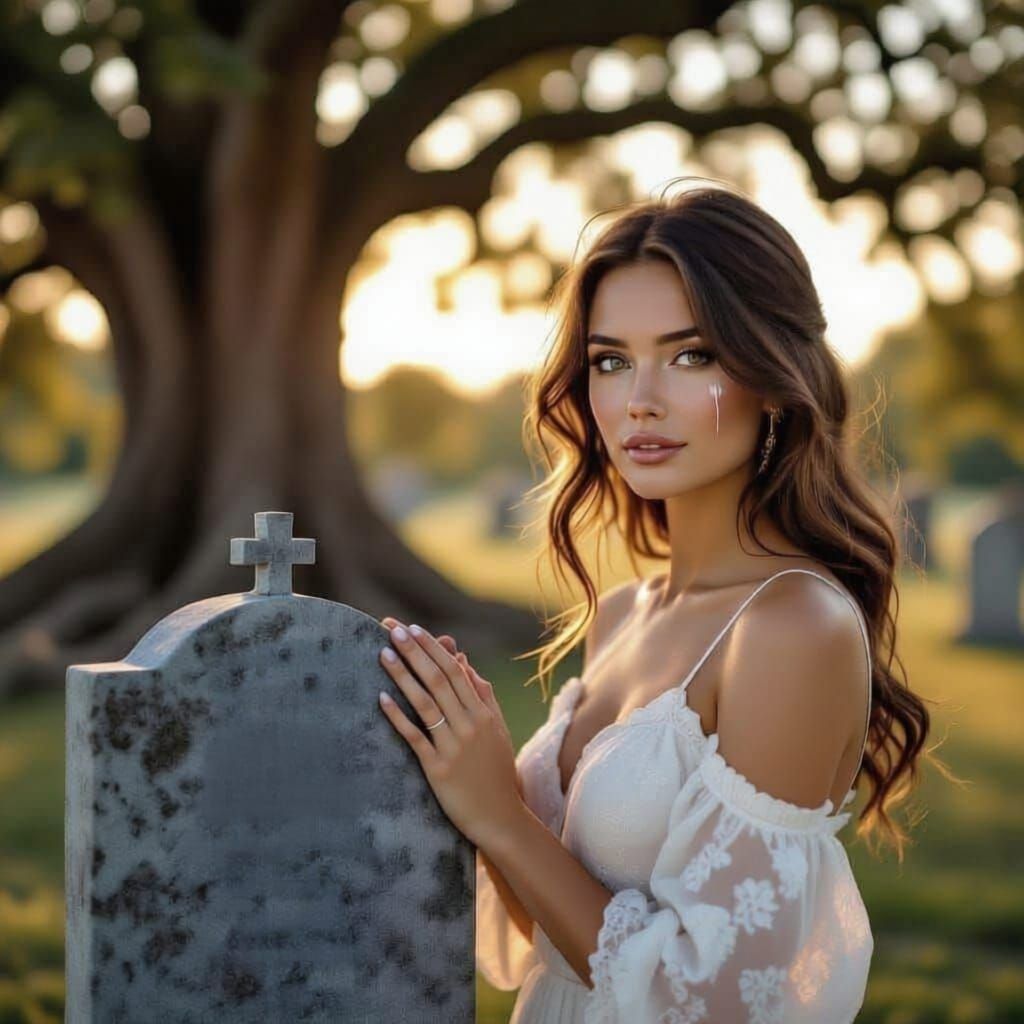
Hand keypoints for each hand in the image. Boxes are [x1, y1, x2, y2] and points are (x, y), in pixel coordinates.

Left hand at [376, 617, 524, 846]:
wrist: (501, 818)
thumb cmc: (497, 773)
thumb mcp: (497, 731)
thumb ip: (483, 696)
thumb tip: (466, 664)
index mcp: (483, 713)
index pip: (454, 671)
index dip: (432, 648)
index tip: (414, 628)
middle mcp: (469, 725)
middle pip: (438, 679)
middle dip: (414, 651)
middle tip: (392, 628)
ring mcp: (453, 746)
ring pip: (425, 702)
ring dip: (403, 675)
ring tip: (383, 653)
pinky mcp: (438, 769)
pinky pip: (415, 737)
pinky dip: (398, 716)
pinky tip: (381, 698)